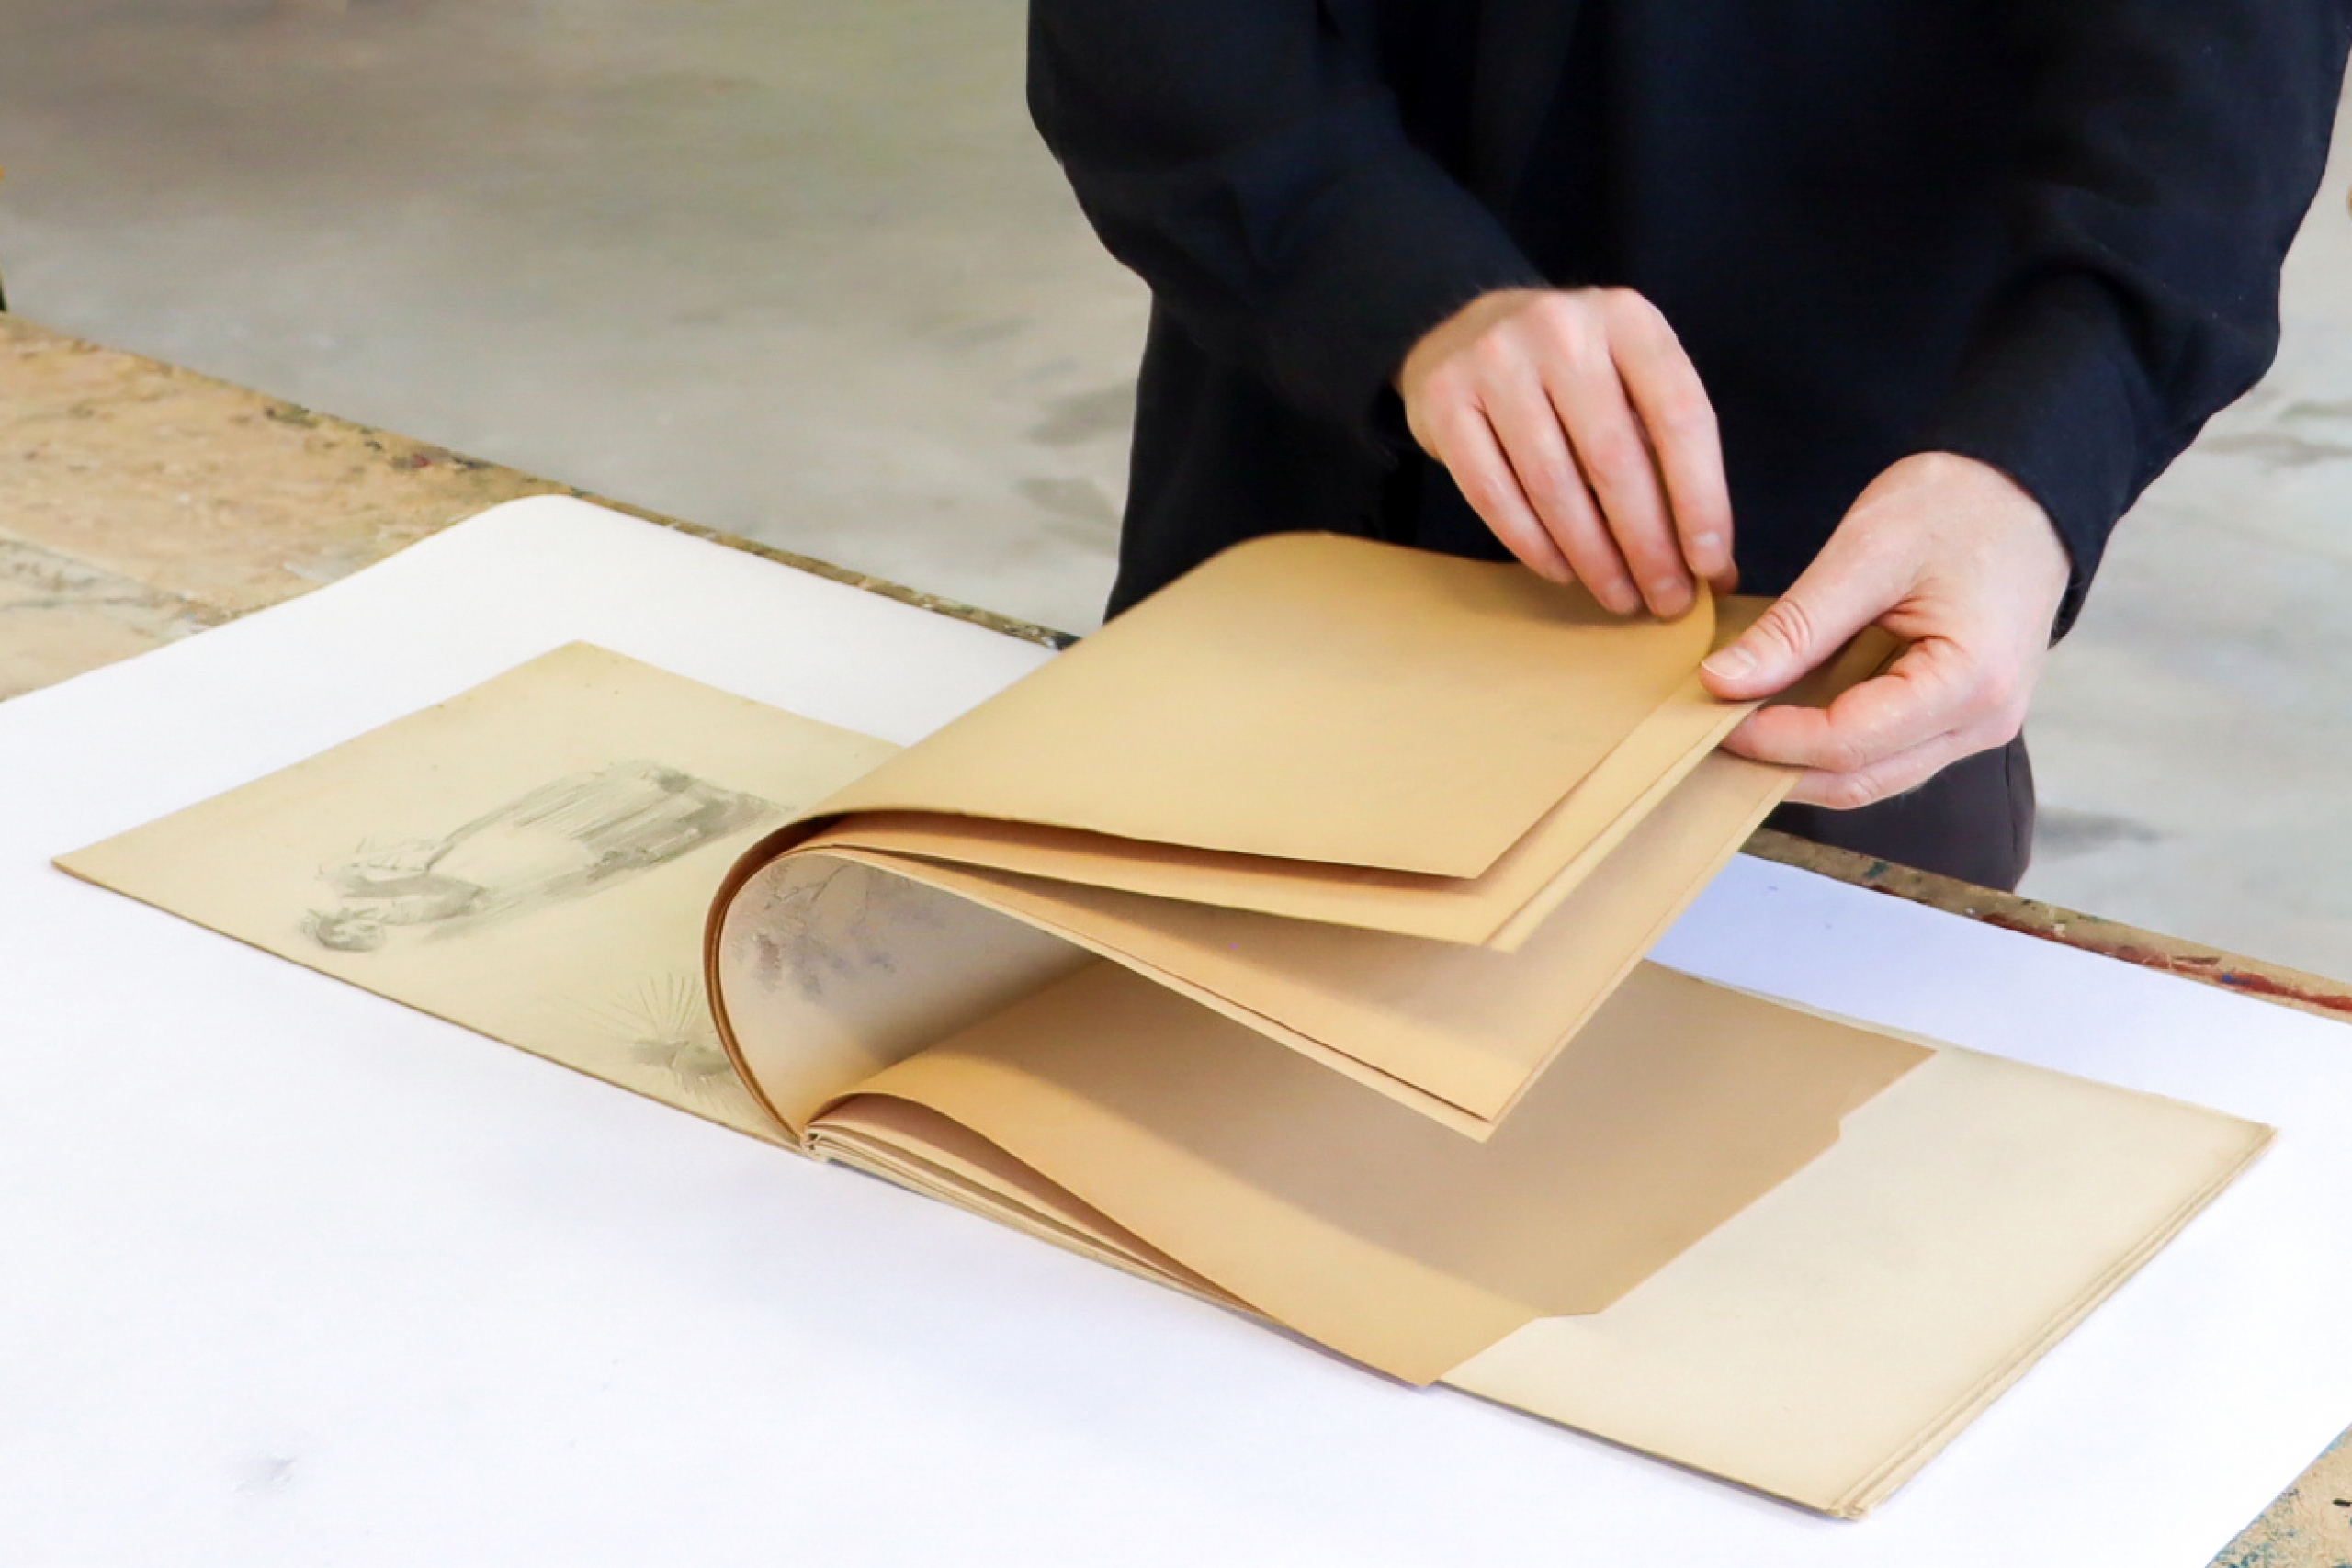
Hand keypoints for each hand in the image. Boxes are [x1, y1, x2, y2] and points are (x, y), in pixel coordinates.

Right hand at [1397, 287, 1734, 618]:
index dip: (1700, 497)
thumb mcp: (1631, 386)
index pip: (1680, 416)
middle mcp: (1562, 330)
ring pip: (1553, 484)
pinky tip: (1563, 571)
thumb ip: (1672, 461)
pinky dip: (1533, 544)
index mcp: (1629, 320)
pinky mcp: (1444, 400)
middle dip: (1646, 545)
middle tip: (1665, 600)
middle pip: (1614, 459)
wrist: (1469, 335)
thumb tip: (1716, 568)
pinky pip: (1493, 493)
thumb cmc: (1571, 375)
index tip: (1708, 565)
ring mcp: (1495, 361)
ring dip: (1592, 556)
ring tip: (1618, 596)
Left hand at [1698, 451, 2070, 808]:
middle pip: (1857, 779)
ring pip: (1869, 776)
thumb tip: (1721, 682)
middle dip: (1776, 765)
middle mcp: (1984, 722)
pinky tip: (1781, 714)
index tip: (1709, 712)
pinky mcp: (1959, 719)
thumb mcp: (1867, 551)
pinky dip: (1828, 744)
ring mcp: (1977, 728)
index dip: (1769, 739)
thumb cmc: (1960, 505)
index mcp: (1970, 681)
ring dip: (1799, 762)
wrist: (2028, 491)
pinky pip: (1885, 753)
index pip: (1847, 743)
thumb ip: (1795, 627)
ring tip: (1735, 726)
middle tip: (1706, 731)